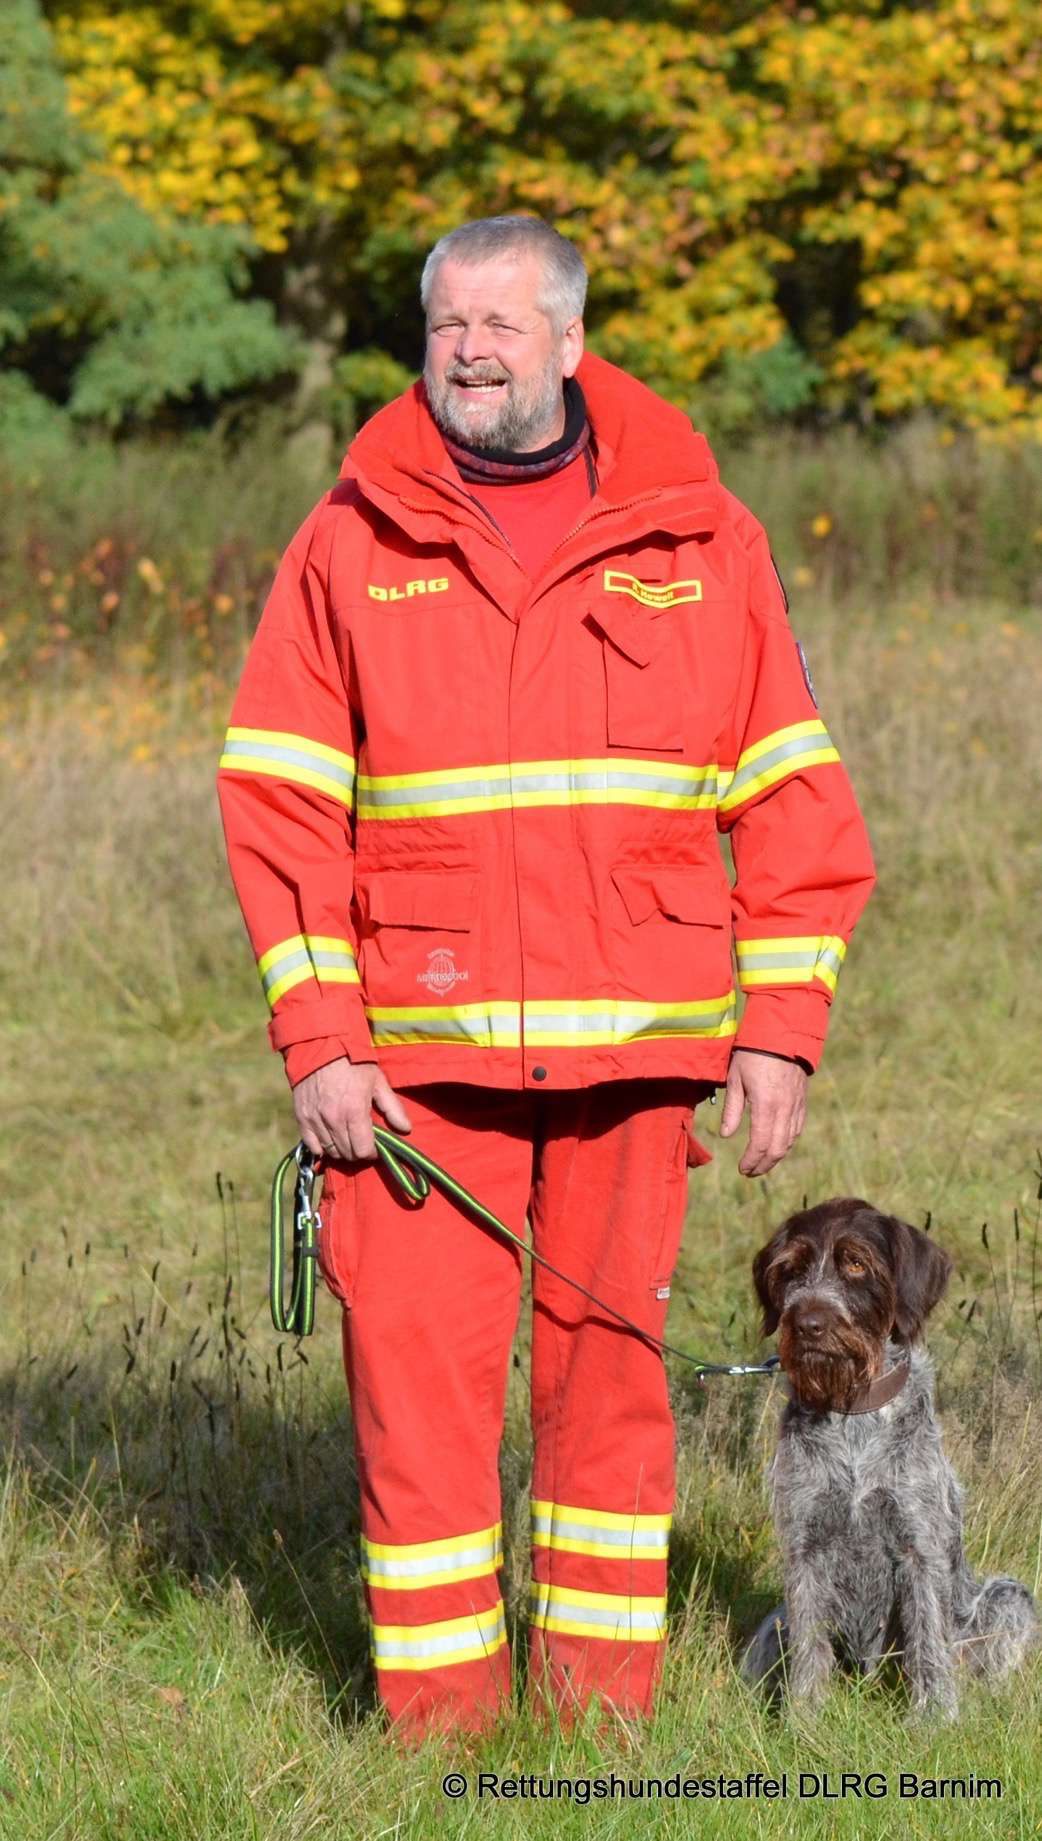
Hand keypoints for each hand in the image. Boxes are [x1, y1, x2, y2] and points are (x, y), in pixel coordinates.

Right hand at [292, 1056, 411, 1162]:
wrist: (321, 1047)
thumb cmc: (353, 1063)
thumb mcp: (378, 1081)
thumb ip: (393, 1108)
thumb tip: (406, 1129)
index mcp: (355, 1112)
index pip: (363, 1150)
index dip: (371, 1152)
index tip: (374, 1147)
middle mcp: (334, 1120)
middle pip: (347, 1153)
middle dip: (357, 1151)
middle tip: (361, 1142)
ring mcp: (316, 1119)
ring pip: (330, 1151)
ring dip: (341, 1149)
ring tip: (347, 1139)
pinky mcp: (302, 1117)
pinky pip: (312, 1145)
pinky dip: (321, 1147)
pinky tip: (329, 1138)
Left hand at [719, 1048, 807, 1176]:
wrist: (783, 1034)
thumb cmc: (752, 1054)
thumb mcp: (735, 1079)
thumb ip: (732, 1109)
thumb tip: (726, 1136)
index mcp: (766, 1106)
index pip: (760, 1144)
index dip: (751, 1161)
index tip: (742, 1169)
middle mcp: (784, 1110)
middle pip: (777, 1149)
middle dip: (764, 1165)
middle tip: (750, 1172)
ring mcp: (796, 1106)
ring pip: (789, 1141)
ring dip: (776, 1157)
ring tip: (762, 1163)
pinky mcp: (801, 1101)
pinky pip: (797, 1129)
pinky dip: (787, 1142)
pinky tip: (777, 1146)